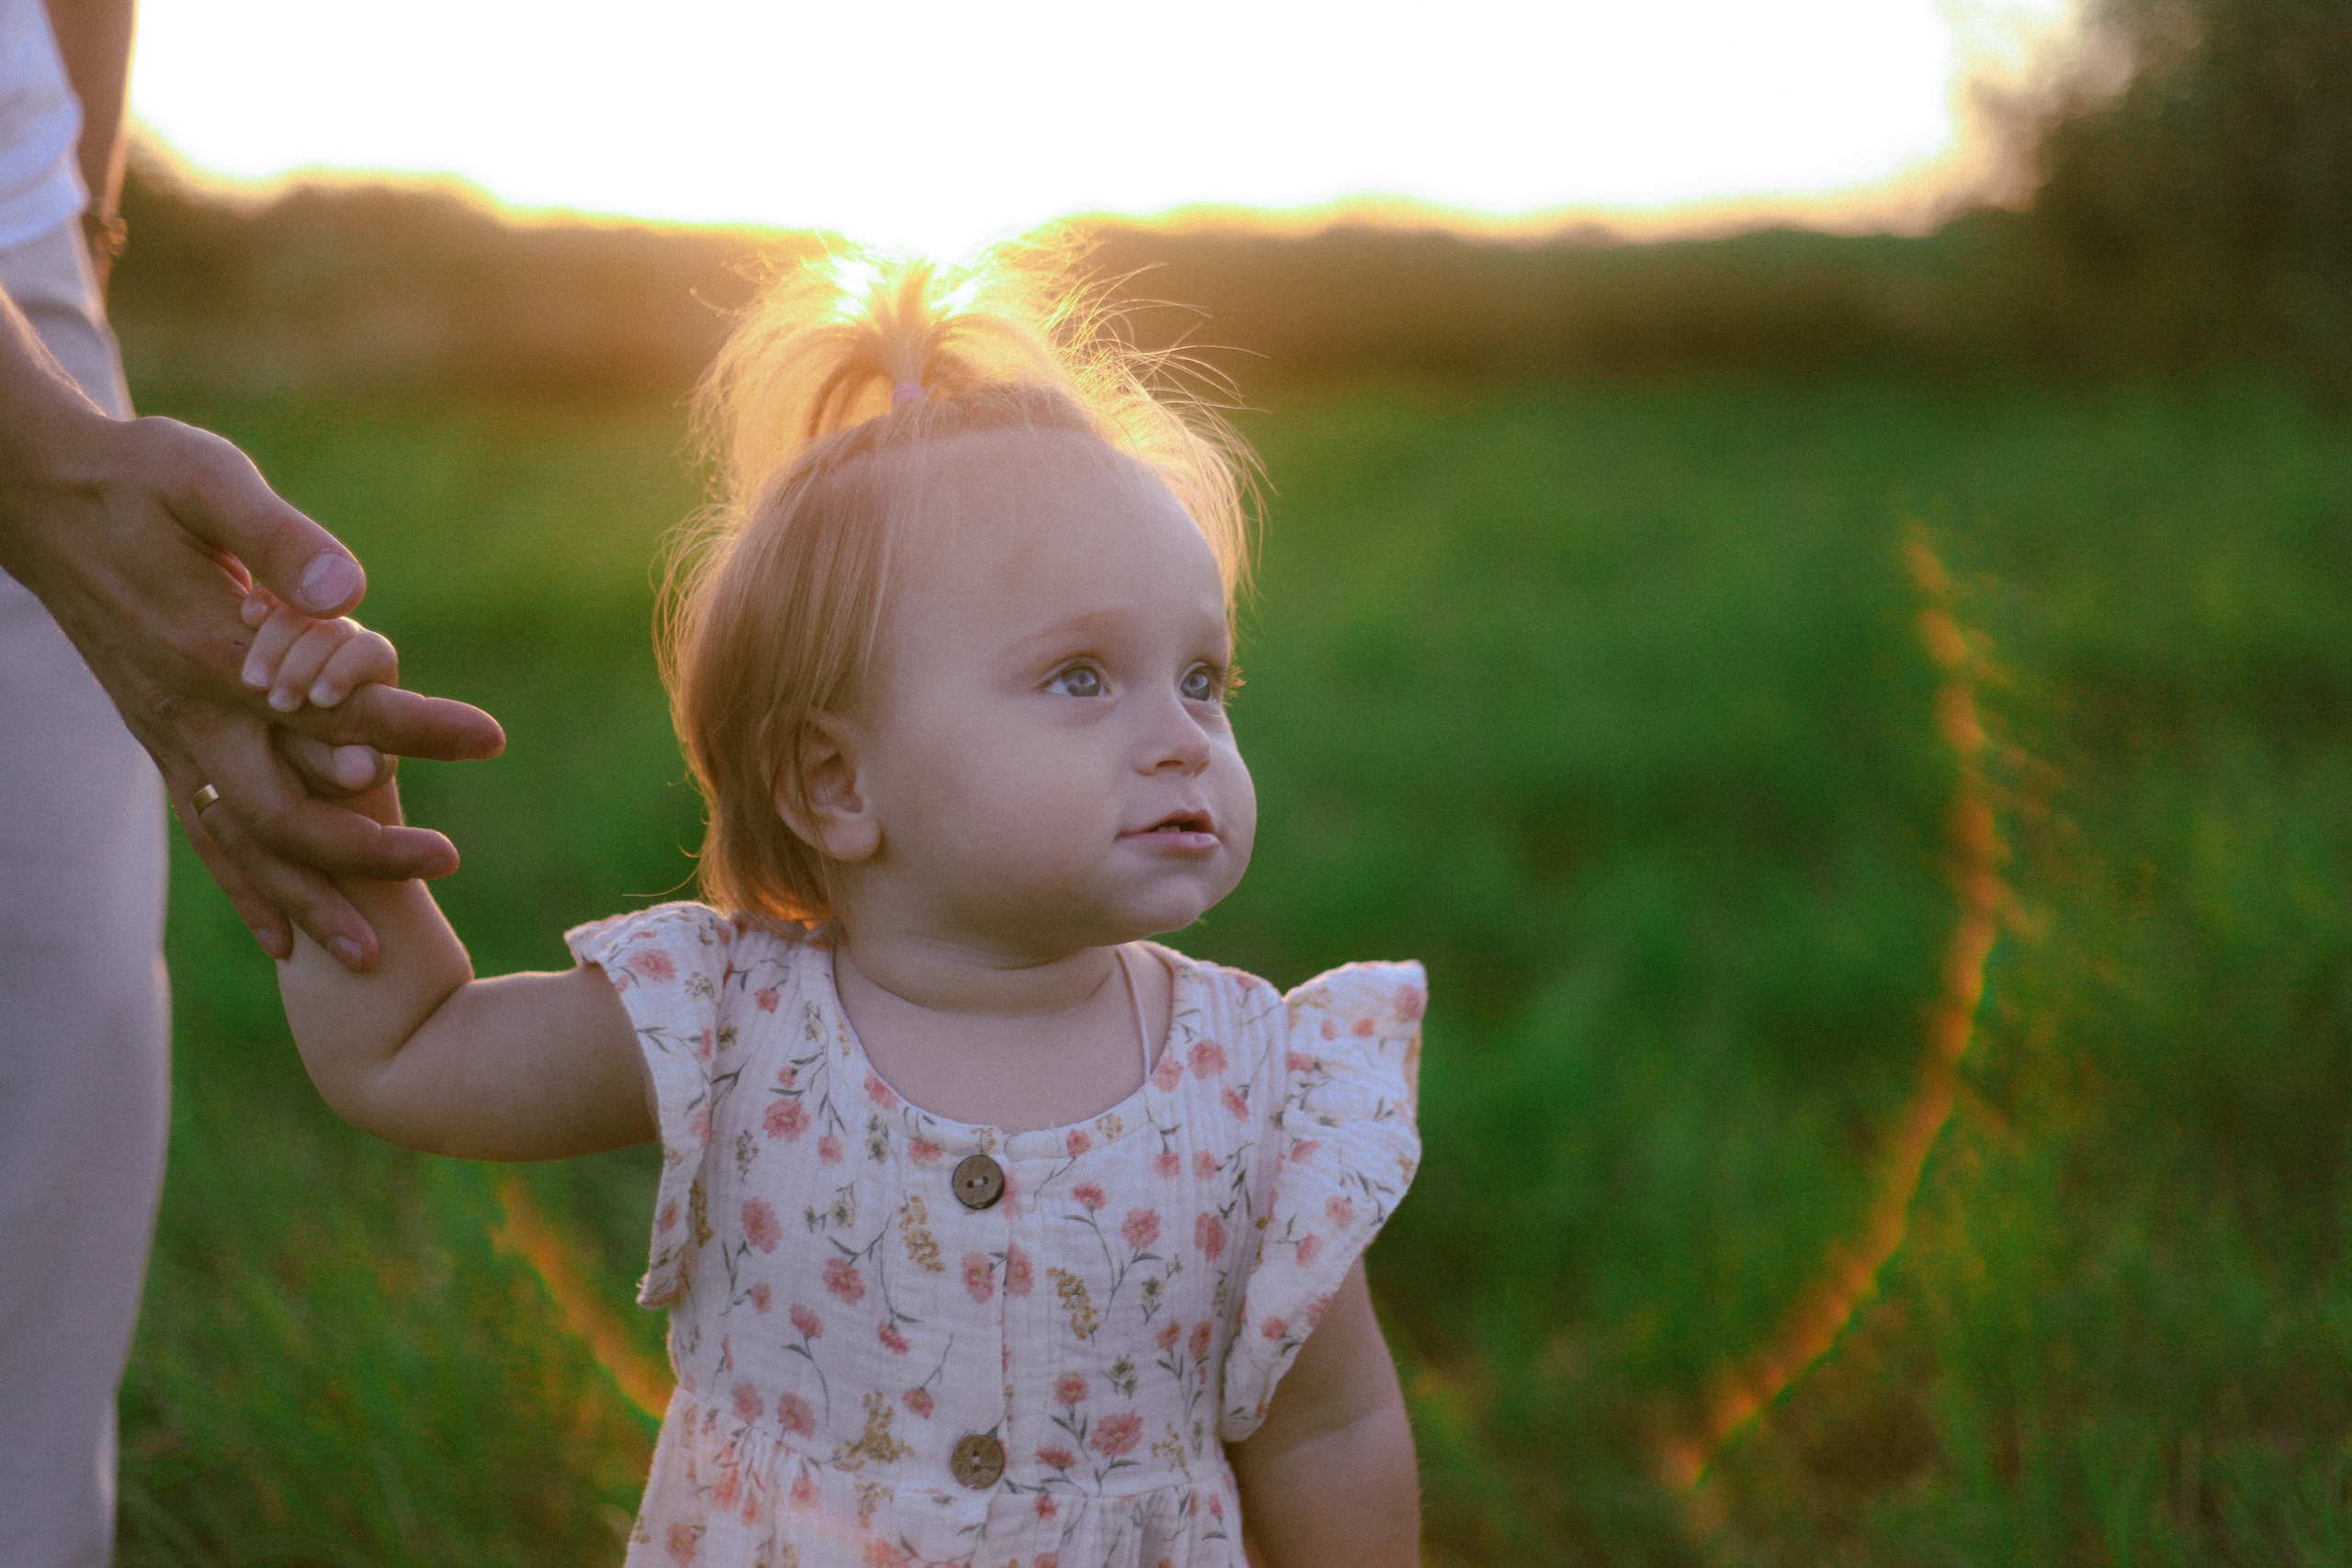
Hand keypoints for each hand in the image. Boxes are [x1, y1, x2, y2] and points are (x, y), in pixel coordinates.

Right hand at [0, 376, 503, 970]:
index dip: (417, 725)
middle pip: (285, 808)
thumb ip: (278, 537)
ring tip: (369, 955)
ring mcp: (170, 736)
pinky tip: (280, 935)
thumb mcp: (207, 480)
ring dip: (305, 897)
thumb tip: (351, 591)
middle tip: (446, 863)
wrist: (39, 498)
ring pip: (240, 843)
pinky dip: (244, 887)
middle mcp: (193, 710)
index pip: (338, 702)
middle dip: (364, 847)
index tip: (490, 738)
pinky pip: (202, 833)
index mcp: (218, 650)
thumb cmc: (138, 476)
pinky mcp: (158, 742)